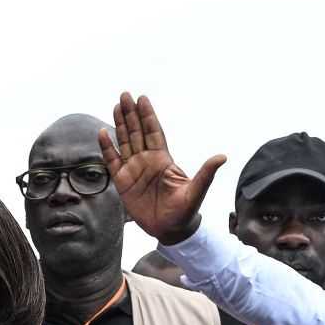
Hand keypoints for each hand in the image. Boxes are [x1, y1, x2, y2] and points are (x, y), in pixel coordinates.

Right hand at [96, 92, 225, 245]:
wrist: (170, 230)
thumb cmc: (185, 211)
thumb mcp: (196, 192)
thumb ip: (205, 174)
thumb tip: (222, 157)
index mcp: (163, 159)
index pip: (154, 132)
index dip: (148, 115)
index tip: (143, 99)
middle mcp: (147, 160)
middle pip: (137, 132)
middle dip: (131, 113)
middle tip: (125, 94)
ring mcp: (134, 170)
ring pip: (125, 142)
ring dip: (120, 124)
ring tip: (116, 106)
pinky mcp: (122, 182)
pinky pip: (112, 161)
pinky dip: (107, 148)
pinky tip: (102, 133)